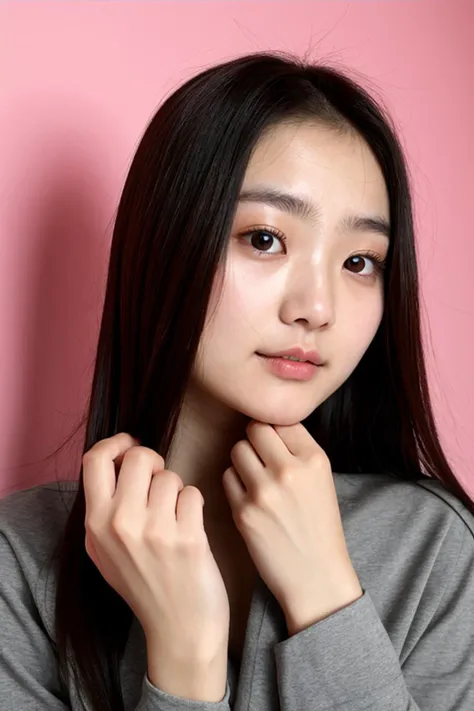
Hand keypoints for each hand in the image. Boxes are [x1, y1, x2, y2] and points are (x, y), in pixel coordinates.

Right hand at [82, 433, 229, 664]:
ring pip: (170, 476)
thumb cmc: (145, 584)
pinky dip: (194, 506)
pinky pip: (193, 493)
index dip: (116, 444)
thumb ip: (104, 508)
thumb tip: (117, 459)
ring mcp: (154, 531)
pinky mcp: (187, 537)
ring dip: (177, 490)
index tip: (131, 447)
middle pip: (139, 457)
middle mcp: (120, 525)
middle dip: (155, 463)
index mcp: (95, 525)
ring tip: (175, 517)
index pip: (95, 459)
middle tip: (160, 482)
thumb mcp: (105, 551)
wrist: (179, 629)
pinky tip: (190, 528)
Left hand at [222, 421, 362, 633]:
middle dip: (256, 441)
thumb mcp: (323, 480)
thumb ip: (297, 449)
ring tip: (256, 479)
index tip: (278, 447)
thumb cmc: (319, 526)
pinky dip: (235, 483)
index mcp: (315, 460)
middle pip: (255, 429)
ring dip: (243, 460)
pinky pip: (227, 477)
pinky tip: (249, 497)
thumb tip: (266, 423)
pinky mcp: (243, 511)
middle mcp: (290, 471)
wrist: (316, 577)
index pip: (281, 420)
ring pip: (237, 450)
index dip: (276, 432)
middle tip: (263, 460)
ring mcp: (264, 492)